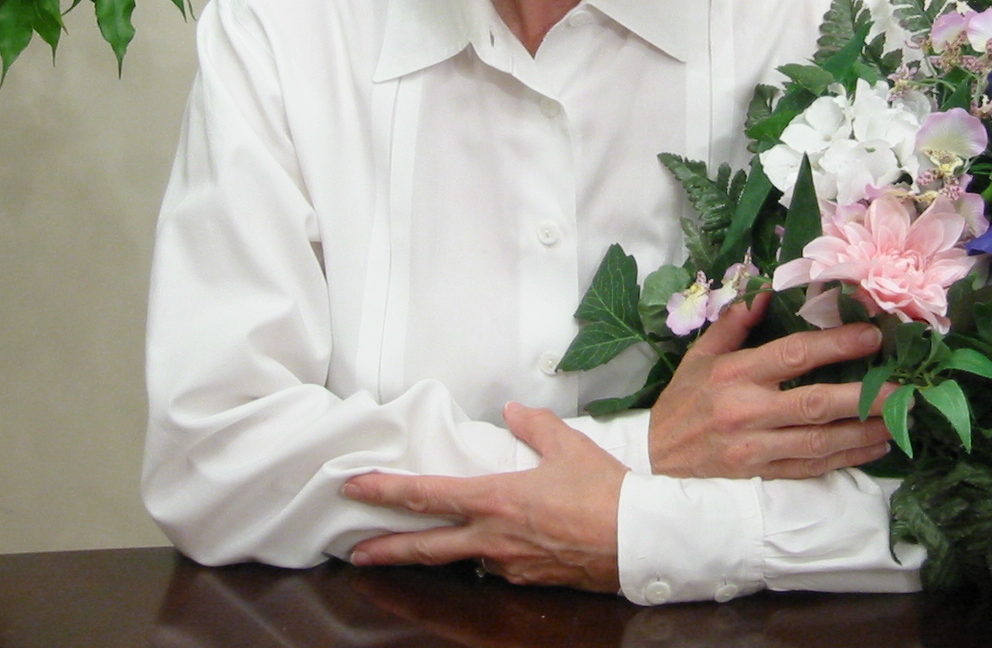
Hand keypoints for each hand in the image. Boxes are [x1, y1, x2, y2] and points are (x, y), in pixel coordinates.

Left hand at [343, 402, 626, 591]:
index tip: (356, 488)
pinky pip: (495, 568)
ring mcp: (509, 565)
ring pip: (461, 560)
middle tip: (354, 552)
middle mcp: (493, 538)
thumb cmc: (604, 491)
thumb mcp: (569, 445)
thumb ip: (534, 424)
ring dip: (436, 555)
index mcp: (495, 500)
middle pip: (425, 548)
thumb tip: (511, 410)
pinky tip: (486, 551)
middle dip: (386, 551)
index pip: (427, 496)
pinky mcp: (528, 580)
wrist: (637, 540)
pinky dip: (484, 557)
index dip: (386, 492)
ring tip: (413, 552)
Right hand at [648, 293, 893, 479]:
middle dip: (863, 395)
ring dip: (865, 430)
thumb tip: (767, 290)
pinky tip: (875, 446)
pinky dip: (847, 458)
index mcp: (735, 374)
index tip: (871, 336)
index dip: (835, 346)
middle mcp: (748, 411)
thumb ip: (735, 322)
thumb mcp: (700, 355)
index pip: (793, 356)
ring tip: (900, 418)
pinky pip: (812, 467)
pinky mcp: (761, 476)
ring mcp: (756, 448)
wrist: (654, 459)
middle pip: (815, 403)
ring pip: (820, 441)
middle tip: (903, 387)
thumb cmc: (683, 402)